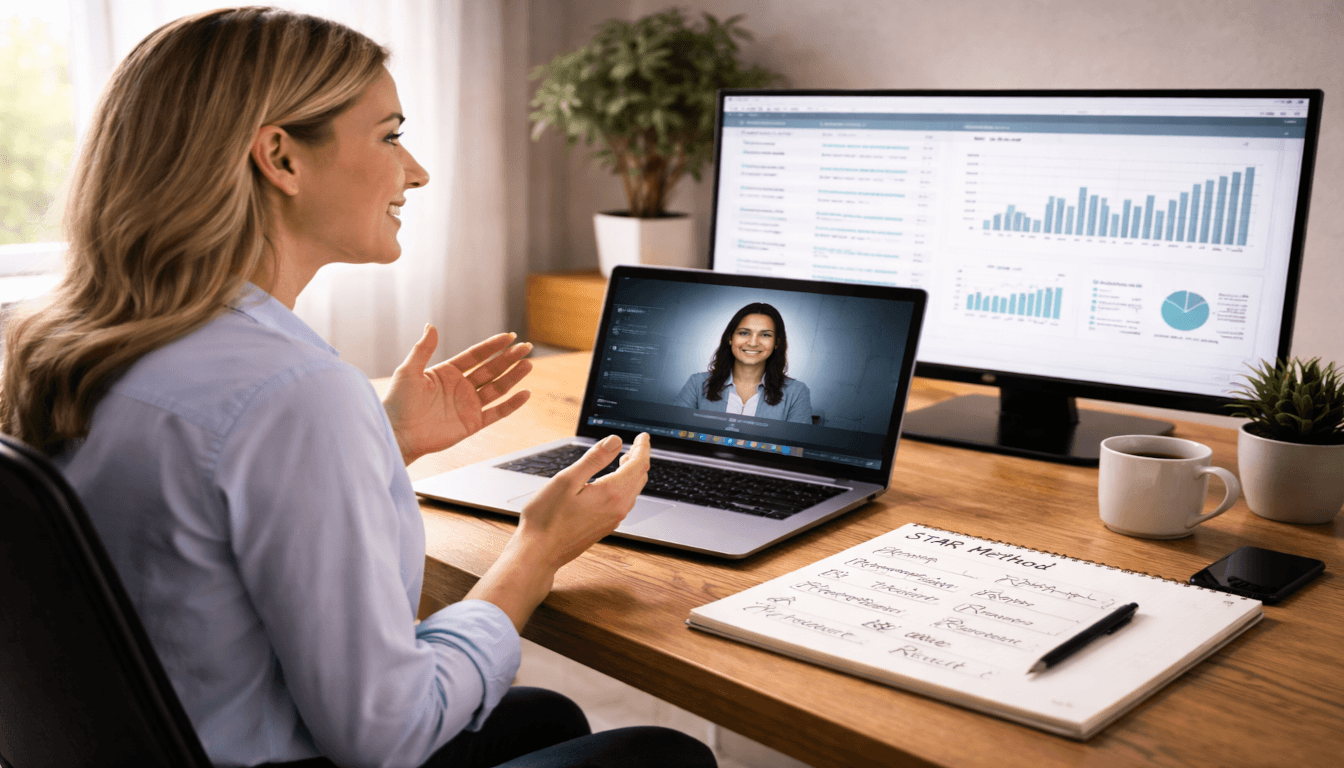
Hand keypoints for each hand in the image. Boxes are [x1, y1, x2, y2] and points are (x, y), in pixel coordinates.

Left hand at [383, 325, 532, 464]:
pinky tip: (525, 393)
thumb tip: (430, 325)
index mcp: (447, 373)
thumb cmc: (397, 403)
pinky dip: (512, 404)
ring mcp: (468, 405)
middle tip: (526, 347)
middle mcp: (461, 387)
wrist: (398, 434)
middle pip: (491, 369)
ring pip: (497, 388)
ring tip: (528, 364)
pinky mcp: (472, 424)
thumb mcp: (408, 371)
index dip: (493, 346)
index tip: (509, 336)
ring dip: (513, 376)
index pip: (476, 356)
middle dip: (509, 358)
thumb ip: (422, 349)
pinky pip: (497, 413)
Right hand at [516, 432, 651, 569]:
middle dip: (640, 459)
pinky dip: (625, 487)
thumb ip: (594, 459)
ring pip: (633, 491)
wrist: (539, 553)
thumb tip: (616, 442)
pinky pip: (623, 503)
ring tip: (625, 461)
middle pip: (639, 478)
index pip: (638, 465)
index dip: (643, 447)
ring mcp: (612, 520)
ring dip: (633, 474)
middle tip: (636, 445)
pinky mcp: (604, 527)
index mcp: (612, 493)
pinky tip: (612, 484)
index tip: (643, 436)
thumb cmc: (547, 517)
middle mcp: (618, 508)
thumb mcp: (567, 479)